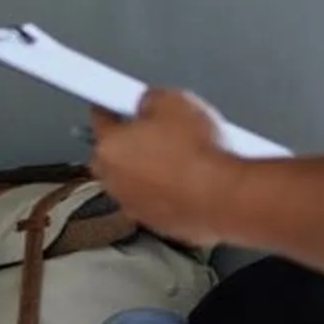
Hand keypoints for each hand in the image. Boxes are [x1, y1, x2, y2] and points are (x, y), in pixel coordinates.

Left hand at [90, 88, 240, 247]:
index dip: (111, 107)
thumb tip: (149, 102)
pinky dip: (168, 191)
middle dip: (130, 142)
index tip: (118, 103)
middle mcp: (114, 181)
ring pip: (135, 180)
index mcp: (108, 148)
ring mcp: (135, 206)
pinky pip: (157, 200)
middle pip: (114, 154)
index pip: (100, 120)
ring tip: (181, 157)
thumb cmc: (196, 154)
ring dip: (150, 170)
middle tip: (157, 131)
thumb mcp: (172, 101)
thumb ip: (149, 100)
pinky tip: (191, 180)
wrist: (223, 196)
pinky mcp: (159, 223)